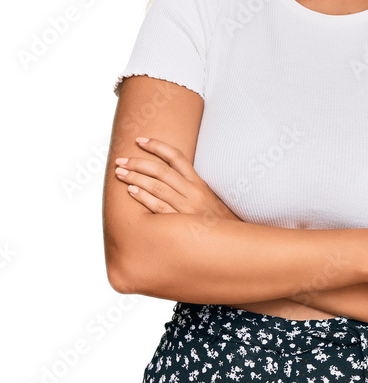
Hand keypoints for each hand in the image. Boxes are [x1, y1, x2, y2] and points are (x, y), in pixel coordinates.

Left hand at [113, 136, 239, 220]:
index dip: (156, 145)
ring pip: (158, 186)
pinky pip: (160, 207)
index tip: (139, 140)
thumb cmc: (215, 221)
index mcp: (198, 182)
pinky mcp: (182, 223)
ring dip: (136, 177)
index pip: (176, 156)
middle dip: (138, 162)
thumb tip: (164, 175)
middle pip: (161, 170)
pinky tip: (131, 191)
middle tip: (120, 160)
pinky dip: (144, 198)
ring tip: (120, 173)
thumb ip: (187, 186)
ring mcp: (187, 207)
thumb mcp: (205, 198)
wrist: (231, 242)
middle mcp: (193, 192)